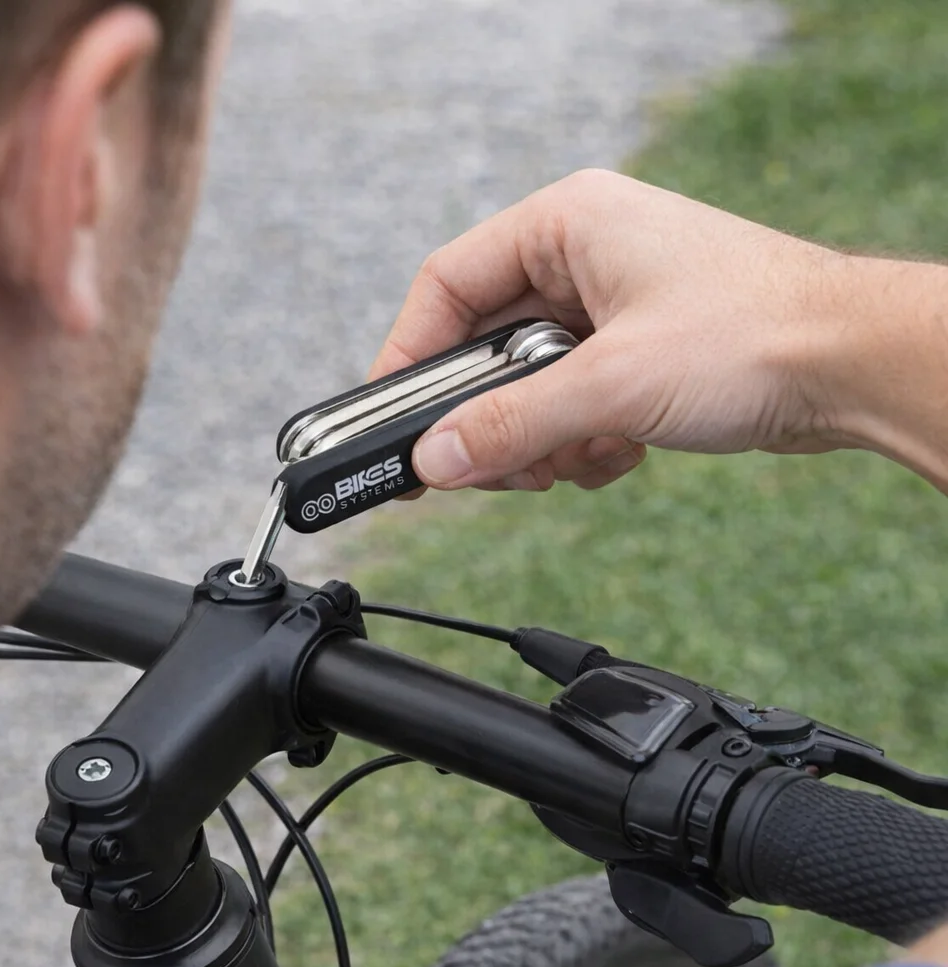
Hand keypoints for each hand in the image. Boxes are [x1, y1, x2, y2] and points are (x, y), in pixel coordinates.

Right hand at [372, 169, 947, 493]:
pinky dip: (582, 441)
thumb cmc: (757, 333)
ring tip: (577, 457)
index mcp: (566, 224)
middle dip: (489, 417)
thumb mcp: (611, 382)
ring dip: (541, 438)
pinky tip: (620, 451)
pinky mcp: (635, 353)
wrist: (855, 366)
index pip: (448, 283)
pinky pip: (571, 404)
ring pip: (528, 386)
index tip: (388, 414)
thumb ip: (511, 424)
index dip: (409, 353)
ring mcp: (611, 308)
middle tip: (485, 466)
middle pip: (485, 346)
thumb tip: (435, 459)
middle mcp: (583, 258)